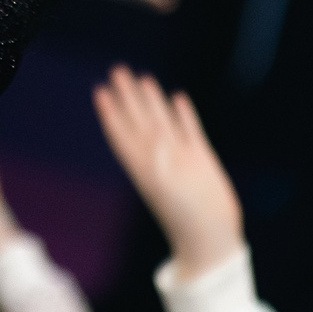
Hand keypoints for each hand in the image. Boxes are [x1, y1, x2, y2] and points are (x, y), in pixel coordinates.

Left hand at [92, 67, 242, 279]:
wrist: (212, 242)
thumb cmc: (187, 223)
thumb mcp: (167, 190)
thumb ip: (158, 162)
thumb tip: (151, 137)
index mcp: (146, 169)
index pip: (123, 136)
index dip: (111, 114)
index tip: (100, 92)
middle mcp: (161, 160)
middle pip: (141, 122)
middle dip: (128, 98)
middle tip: (118, 70)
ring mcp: (182, 160)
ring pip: (164, 123)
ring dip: (153, 101)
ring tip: (144, 78)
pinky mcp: (203, 162)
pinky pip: (191, 132)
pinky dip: (184, 115)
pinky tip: (178, 97)